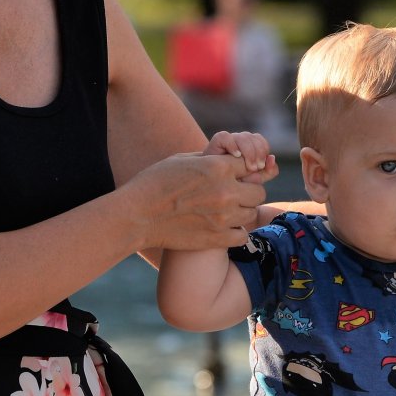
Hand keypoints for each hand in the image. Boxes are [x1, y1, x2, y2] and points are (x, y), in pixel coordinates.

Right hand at [128, 150, 268, 250]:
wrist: (137, 216)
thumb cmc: (155, 183)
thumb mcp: (182, 160)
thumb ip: (210, 158)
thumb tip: (230, 157)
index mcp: (218, 166)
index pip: (251, 165)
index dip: (245, 171)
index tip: (236, 176)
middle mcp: (226, 191)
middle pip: (259, 191)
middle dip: (248, 192)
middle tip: (233, 196)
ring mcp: (223, 217)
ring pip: (252, 214)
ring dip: (242, 212)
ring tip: (224, 212)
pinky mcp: (217, 238)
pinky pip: (242, 235)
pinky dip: (235, 232)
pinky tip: (222, 228)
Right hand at [204, 130, 277, 183]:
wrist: (207, 187)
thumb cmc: (230, 186)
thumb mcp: (251, 181)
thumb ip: (265, 173)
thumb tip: (272, 158)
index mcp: (249, 149)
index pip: (261, 142)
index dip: (263, 151)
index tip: (261, 167)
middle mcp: (238, 143)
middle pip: (255, 137)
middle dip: (259, 152)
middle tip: (256, 168)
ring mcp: (227, 143)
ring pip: (243, 136)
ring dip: (249, 151)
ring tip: (249, 167)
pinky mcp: (214, 145)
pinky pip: (224, 136)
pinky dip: (232, 145)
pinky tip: (236, 156)